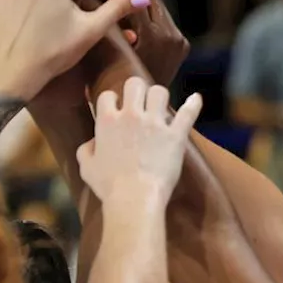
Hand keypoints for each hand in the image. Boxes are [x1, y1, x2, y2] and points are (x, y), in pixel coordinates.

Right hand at [76, 76, 201, 206]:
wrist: (134, 197)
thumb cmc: (109, 186)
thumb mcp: (86, 166)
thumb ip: (86, 148)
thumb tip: (93, 141)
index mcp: (107, 120)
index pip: (108, 95)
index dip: (112, 101)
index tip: (117, 108)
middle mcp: (131, 116)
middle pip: (135, 84)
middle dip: (137, 90)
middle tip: (141, 102)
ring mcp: (155, 123)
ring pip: (159, 92)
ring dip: (159, 97)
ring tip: (160, 106)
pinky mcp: (175, 134)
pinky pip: (188, 113)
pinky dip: (194, 104)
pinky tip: (196, 99)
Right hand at [91, 0, 189, 85]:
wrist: (139, 104)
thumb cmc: (112, 80)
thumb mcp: (105, 45)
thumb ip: (102, 14)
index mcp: (153, 39)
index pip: (136, 0)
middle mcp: (172, 38)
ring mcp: (180, 42)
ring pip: (159, 7)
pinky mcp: (183, 45)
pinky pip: (163, 19)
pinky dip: (147, 9)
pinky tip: (132, 1)